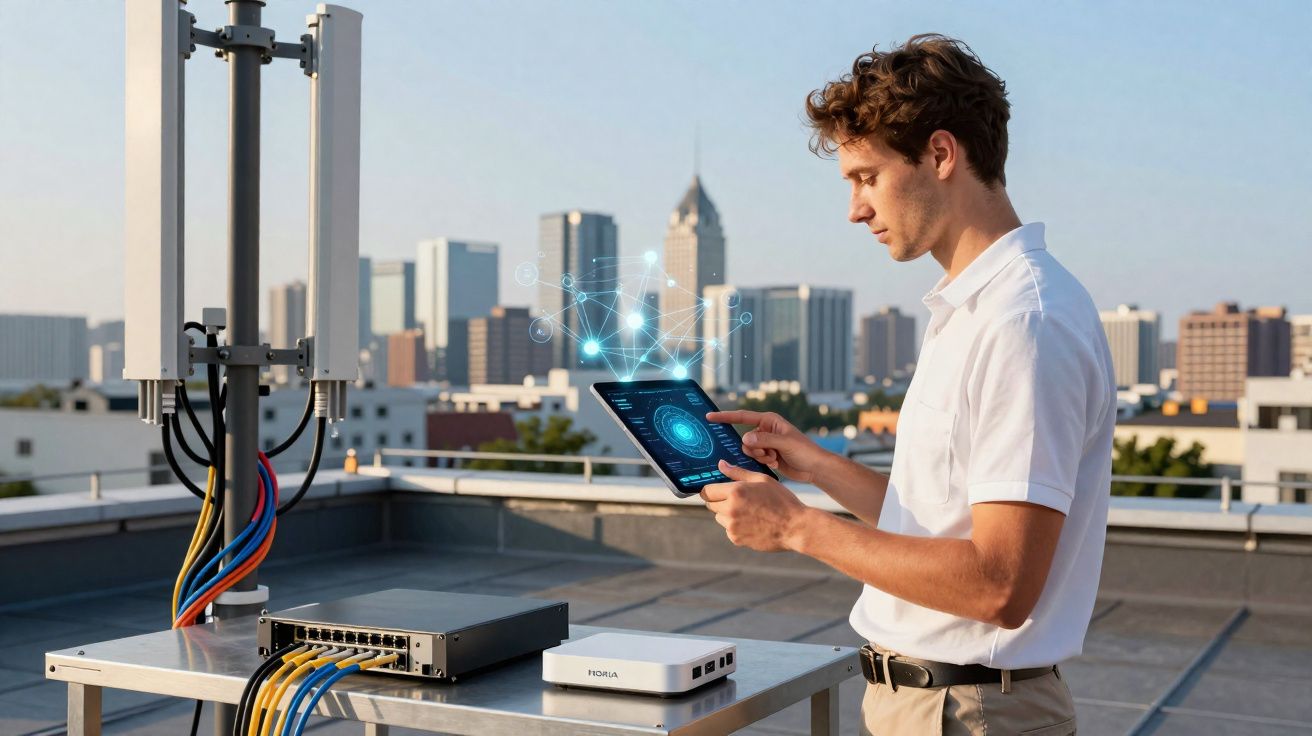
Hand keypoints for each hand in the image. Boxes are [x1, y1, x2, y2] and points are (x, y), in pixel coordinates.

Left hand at [700, 460, 809, 551]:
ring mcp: (732, 527)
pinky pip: (729, 530)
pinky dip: (737, 527)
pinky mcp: (736, 539)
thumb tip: (721, 465)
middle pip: (711, 505)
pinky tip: (753, 523)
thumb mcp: (762, 480)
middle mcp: (730, 510)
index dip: (712, 490)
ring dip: (728, 514)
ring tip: (750, 512)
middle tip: (739, 500)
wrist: (795, 527)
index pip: (707, 491)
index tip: (718, 490)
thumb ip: (738, 472)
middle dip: (720, 501)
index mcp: (735, 492)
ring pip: (719, 518)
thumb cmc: (782, 501)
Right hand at [705, 410, 825, 482]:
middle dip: (755, 449)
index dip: (725, 417)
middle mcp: (765, 430)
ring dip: (760, 457)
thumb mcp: (785, 443)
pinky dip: (763, 462)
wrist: (814, 467)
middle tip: (770, 454)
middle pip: (745, 439)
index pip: (742, 417)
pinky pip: (754, 459)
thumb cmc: (804, 451)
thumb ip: (765, 440)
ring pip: (748, 450)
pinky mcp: (766, 455)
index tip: (710, 417)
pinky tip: (776, 463)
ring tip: (775, 459)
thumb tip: (745, 438)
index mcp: (769, 420)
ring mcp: (765, 443)